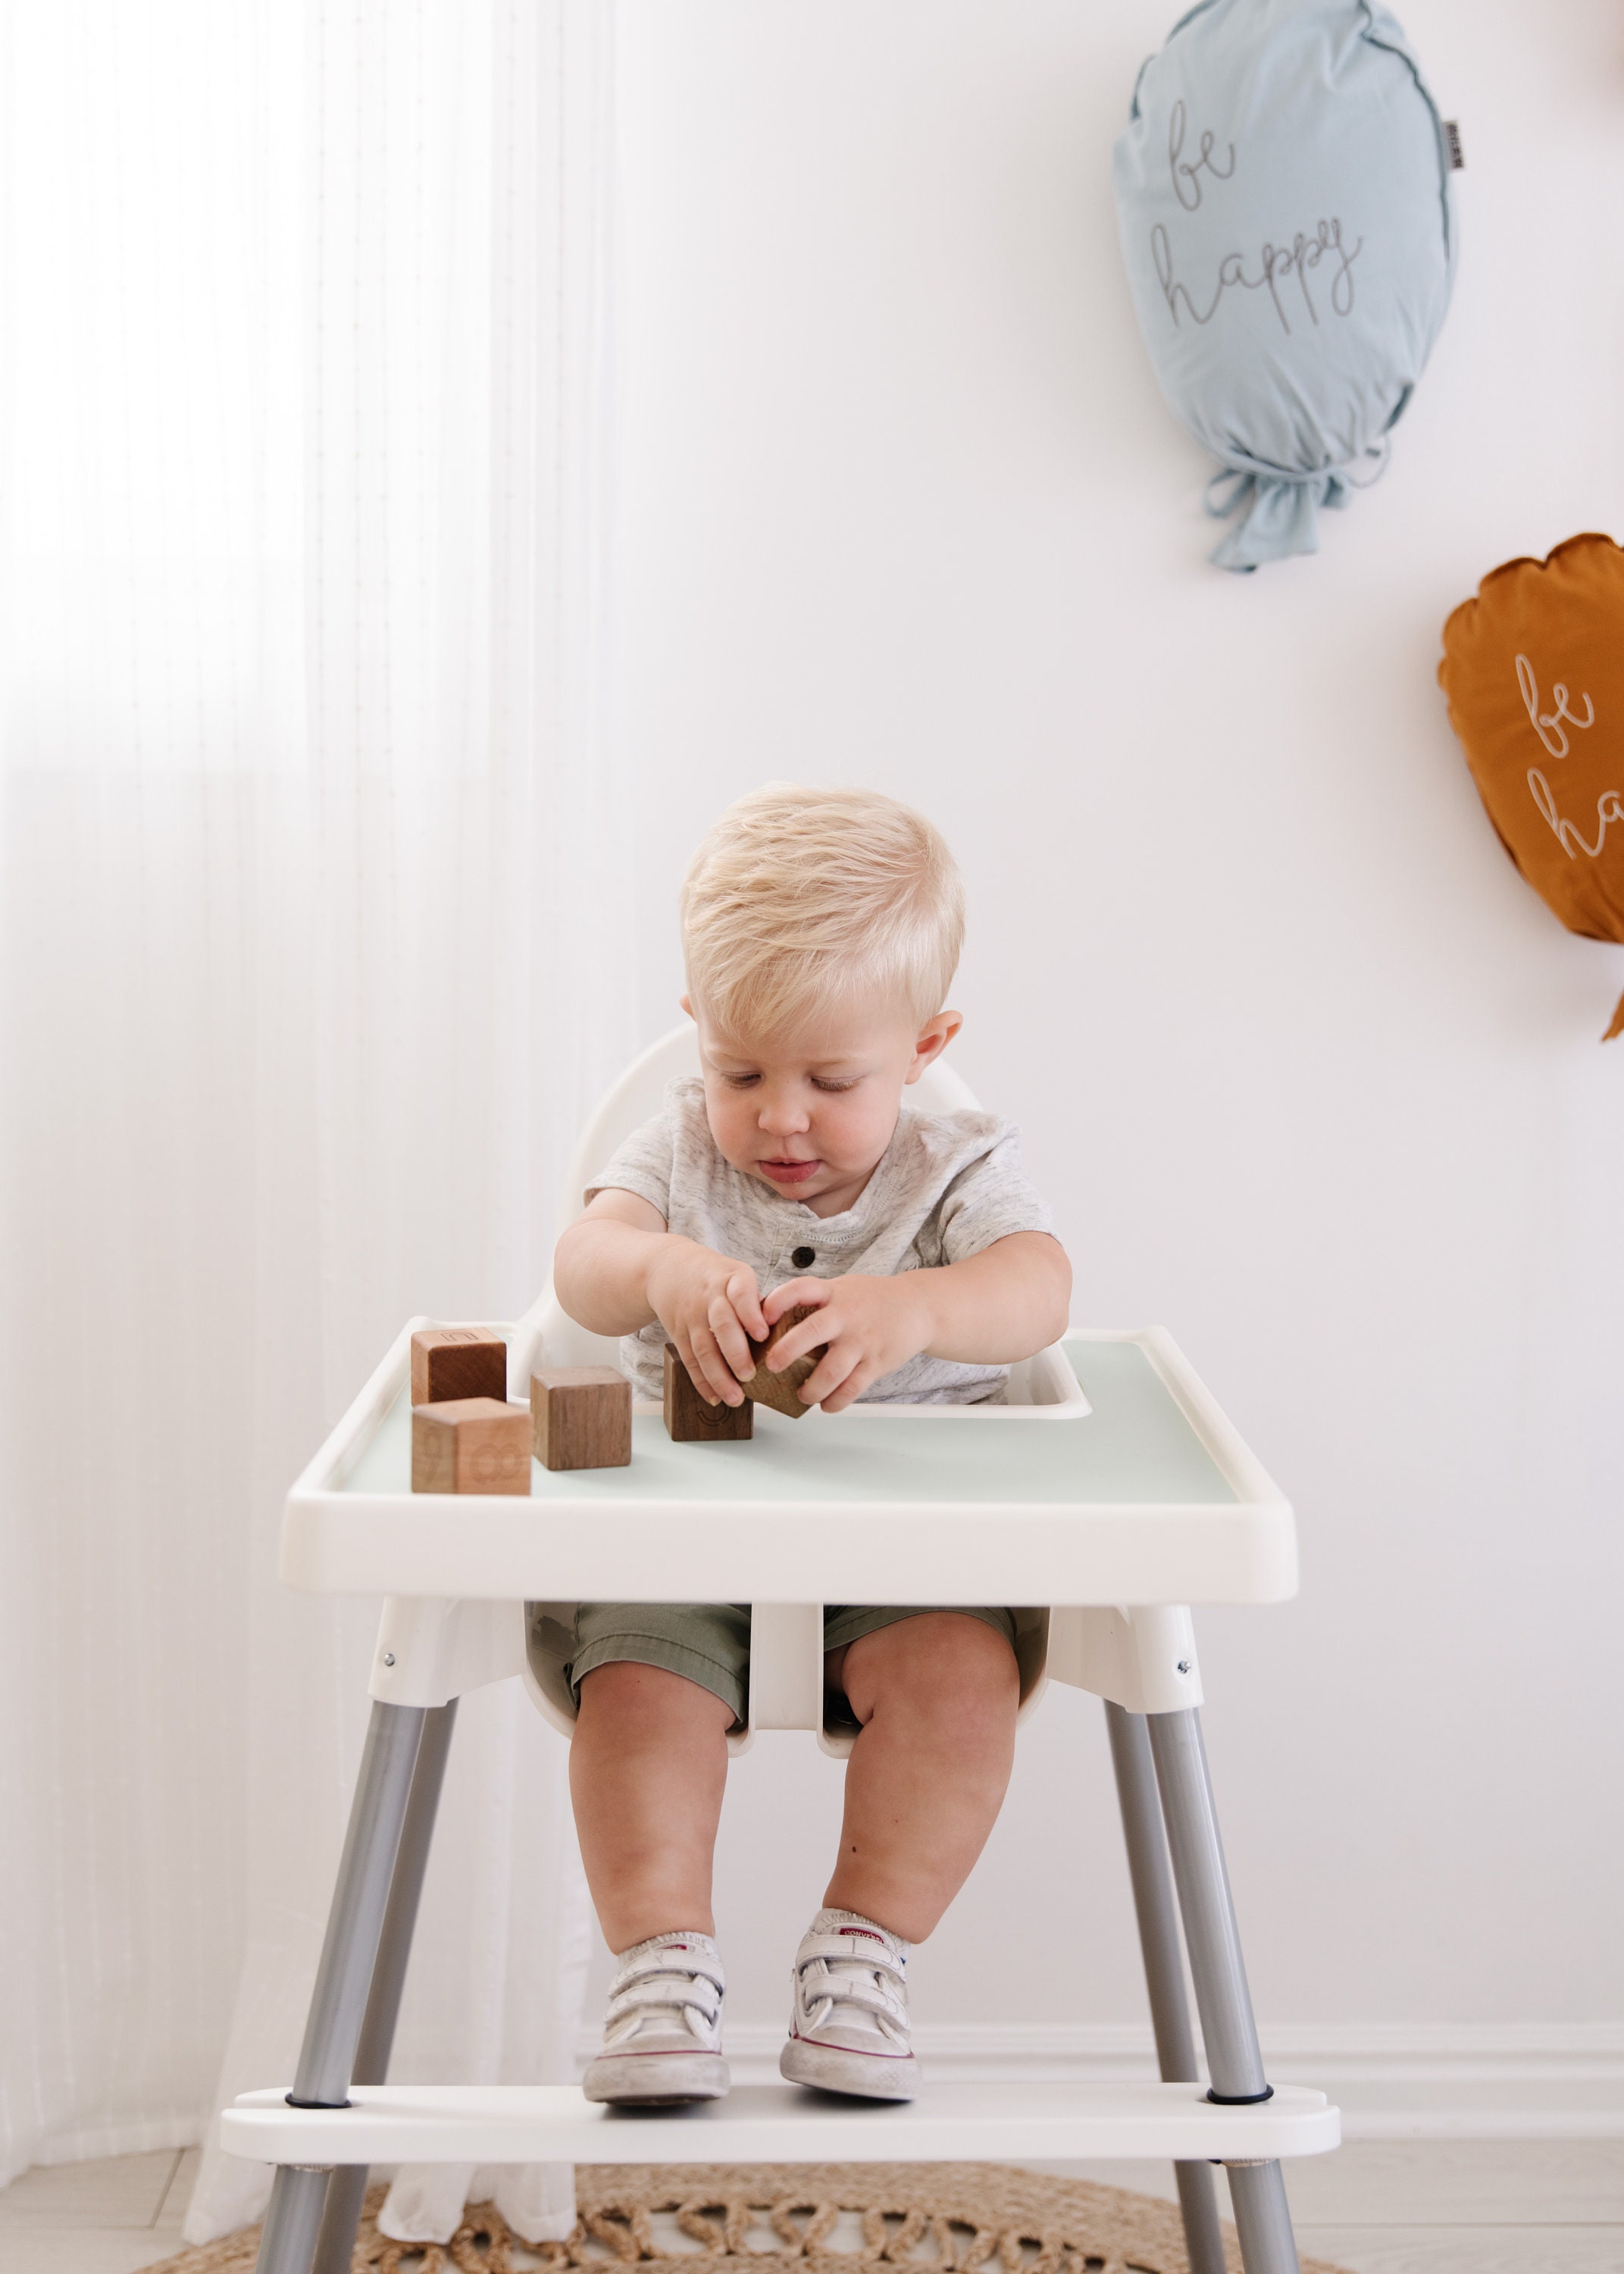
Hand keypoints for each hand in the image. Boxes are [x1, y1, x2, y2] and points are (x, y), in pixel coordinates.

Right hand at [645, 1237, 768, 1406]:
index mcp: (731, 1279)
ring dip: (719, 1376)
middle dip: (736, 1353)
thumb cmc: (716, 1277)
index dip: (751, 1315)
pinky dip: (702, 1381)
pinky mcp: (678, 1333)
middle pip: (722, 1325)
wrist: (670, 1268)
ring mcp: (692, 1316)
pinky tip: (714, 1396)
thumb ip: (757, 1303)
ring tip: (735, 1397)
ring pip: (704, 1348)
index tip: (763, 1335)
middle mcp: (710, 1296)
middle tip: (750, 1376)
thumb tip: (787, 1338)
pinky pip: (690, 1359)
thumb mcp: (737, 1276)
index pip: (741, 1294)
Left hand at [761, 1274, 934, 1413]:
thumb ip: (814, 1303)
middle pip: (812, 1332)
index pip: (799, 1290)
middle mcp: (847, 1315)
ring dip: (811, 1388)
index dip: (777, 1302)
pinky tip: (827, 1404)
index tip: (762, 1318)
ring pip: (832, 1370)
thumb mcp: (842, 1290)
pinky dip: (836, 1401)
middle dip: (787, 1351)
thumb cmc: (871, 1300)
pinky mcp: (877, 1362)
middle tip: (772, 1366)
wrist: (918, 1306)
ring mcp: (863, 1340)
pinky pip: (853, 1388)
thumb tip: (771, 1323)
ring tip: (803, 1395)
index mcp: (833, 1293)